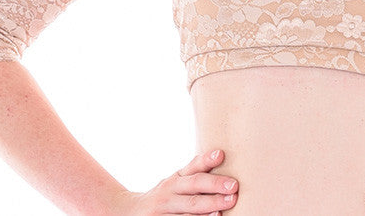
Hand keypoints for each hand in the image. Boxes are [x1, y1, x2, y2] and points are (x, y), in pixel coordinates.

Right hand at [111, 149, 237, 214]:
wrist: (130, 212)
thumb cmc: (166, 195)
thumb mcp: (176, 181)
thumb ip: (195, 171)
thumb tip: (221, 155)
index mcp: (176, 178)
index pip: (193, 167)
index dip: (207, 160)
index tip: (221, 154)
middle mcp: (169, 192)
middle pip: (193, 188)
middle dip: (214, 187)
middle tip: (234, 187)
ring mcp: (164, 210)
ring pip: (188, 210)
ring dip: (206, 210)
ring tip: (222, 208)